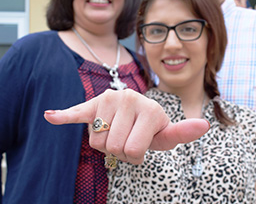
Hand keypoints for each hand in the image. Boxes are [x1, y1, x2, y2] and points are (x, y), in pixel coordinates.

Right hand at [44, 89, 209, 164]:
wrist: (134, 112)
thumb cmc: (150, 128)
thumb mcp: (166, 133)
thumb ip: (182, 132)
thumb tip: (204, 125)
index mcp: (148, 108)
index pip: (132, 152)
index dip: (135, 156)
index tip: (140, 144)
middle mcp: (127, 98)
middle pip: (112, 147)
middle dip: (119, 150)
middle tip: (127, 137)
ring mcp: (107, 100)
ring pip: (96, 141)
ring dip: (105, 143)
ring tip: (116, 130)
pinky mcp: (92, 103)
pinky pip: (75, 111)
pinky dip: (63, 115)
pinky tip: (50, 115)